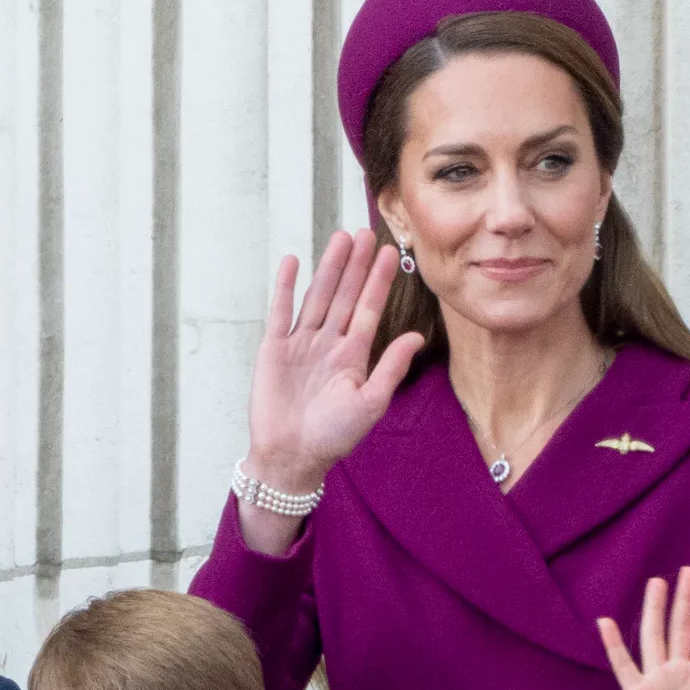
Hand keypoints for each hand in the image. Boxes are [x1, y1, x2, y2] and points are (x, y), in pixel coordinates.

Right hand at [239, 230, 429, 550]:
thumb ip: (390, 369)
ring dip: (328, 268)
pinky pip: (280, 312)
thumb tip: (416, 337)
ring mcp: (300, 344)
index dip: (379, 282)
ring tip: (339, 238)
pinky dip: (285, 287)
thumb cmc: (332, 438)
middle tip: (365, 232)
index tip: (390, 254)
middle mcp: (328, 344)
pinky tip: (293, 262)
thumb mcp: (369, 404)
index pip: (369, 309)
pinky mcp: (274, 350)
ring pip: (317, 296)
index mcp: (352, 356)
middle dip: (355, 264)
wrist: (290, 457)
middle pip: (344, 295)